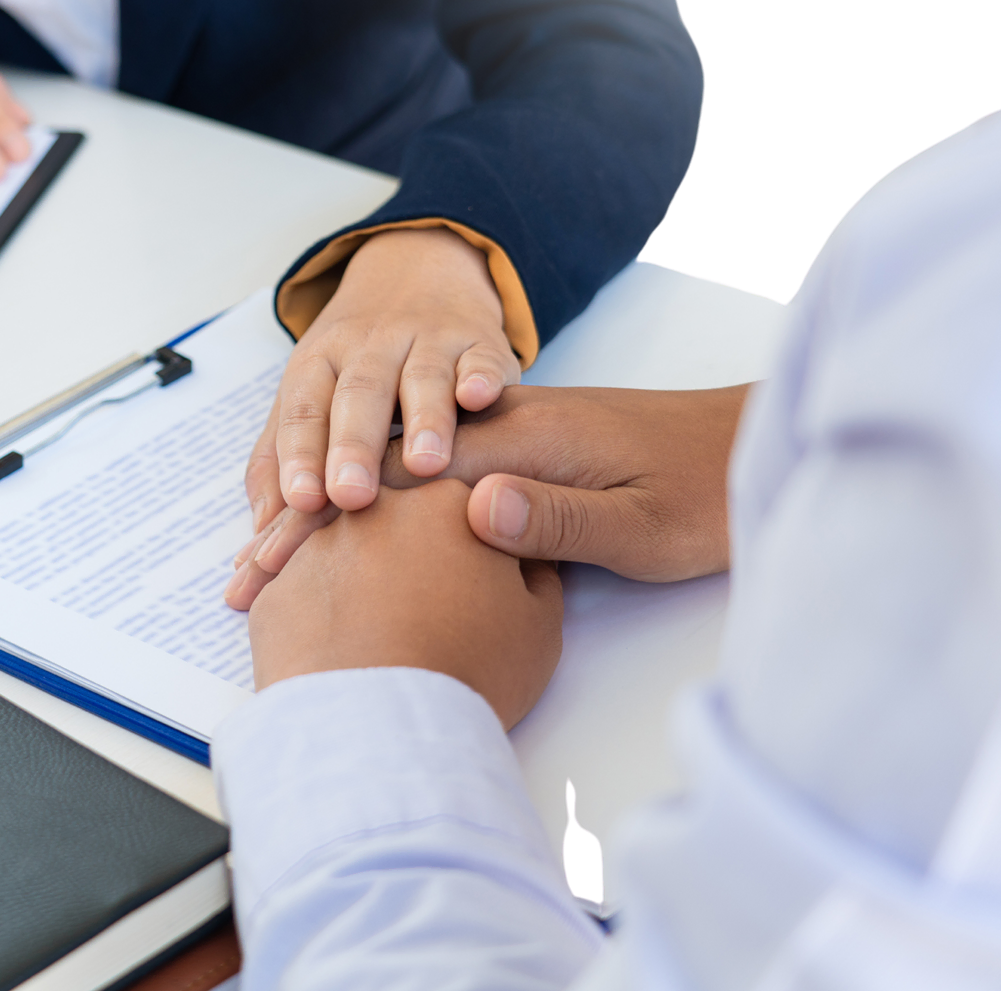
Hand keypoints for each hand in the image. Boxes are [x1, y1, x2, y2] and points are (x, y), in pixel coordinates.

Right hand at [228, 383, 746, 607]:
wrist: (754, 447)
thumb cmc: (707, 491)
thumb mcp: (643, 522)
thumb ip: (558, 516)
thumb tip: (473, 509)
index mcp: (522, 438)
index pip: (401, 477)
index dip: (331, 518)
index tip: (276, 559)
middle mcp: (501, 427)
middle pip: (378, 471)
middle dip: (305, 520)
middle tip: (246, 575)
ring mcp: (505, 436)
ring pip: (391, 472)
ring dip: (326, 511)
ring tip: (269, 553)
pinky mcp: (517, 453)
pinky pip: (422, 477)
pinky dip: (371, 504)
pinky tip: (339, 528)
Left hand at [244, 227, 517, 528]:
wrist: (416, 272)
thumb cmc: (355, 361)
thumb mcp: (308, 395)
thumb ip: (279, 462)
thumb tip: (259, 535)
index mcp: (319, 363)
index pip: (304, 409)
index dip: (301, 454)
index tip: (302, 501)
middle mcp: (370, 348)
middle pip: (358, 395)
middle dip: (354, 445)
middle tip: (352, 495)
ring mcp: (428, 341)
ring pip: (423, 378)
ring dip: (424, 420)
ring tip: (425, 465)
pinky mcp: (479, 342)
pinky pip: (481, 358)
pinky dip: (481, 376)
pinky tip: (479, 397)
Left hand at [246, 480, 562, 730]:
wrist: (383, 725)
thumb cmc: (469, 671)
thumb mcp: (539, 623)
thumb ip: (534, 572)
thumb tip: (524, 557)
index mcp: (449, 500)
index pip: (461, 497)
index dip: (467, 529)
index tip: (469, 559)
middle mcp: (377, 505)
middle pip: (395, 513)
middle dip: (405, 546)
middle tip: (417, 595)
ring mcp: (320, 542)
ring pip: (338, 547)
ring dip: (352, 575)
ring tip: (368, 627)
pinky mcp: (278, 584)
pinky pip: (295, 585)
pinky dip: (309, 607)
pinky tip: (323, 643)